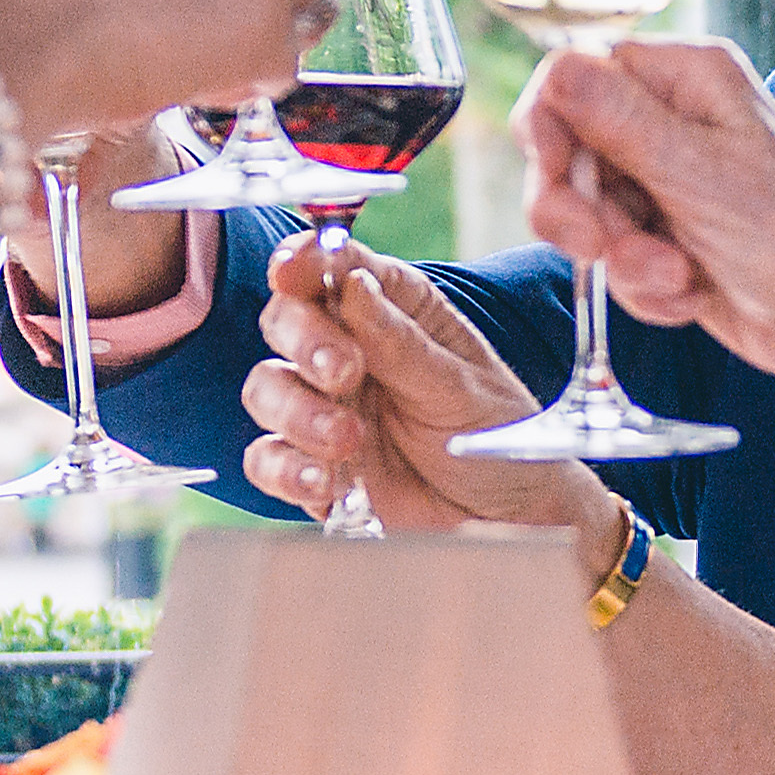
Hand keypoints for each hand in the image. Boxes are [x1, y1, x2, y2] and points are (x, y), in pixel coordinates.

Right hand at [242, 233, 599, 536]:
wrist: (507, 513)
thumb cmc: (493, 433)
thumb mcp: (459, 385)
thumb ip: (401, 342)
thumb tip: (352, 284)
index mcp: (391, 309)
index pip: (333, 267)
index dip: (304, 261)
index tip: (292, 271)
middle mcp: (349, 350)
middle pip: (286, 321)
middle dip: (305, 340)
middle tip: (344, 371)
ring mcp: (324, 408)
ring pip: (268, 388)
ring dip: (298, 411)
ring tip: (349, 440)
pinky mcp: (312, 464)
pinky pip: (268, 459)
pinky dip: (286, 469)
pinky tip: (325, 482)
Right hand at [514, 40, 774, 370]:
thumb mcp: (700, 175)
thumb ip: (619, 121)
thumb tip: (556, 63)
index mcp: (685, 78)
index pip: (572, 77)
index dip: (549, 130)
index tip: (558, 179)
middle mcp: (671, 120)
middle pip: (564, 150)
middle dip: (579, 209)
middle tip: (597, 247)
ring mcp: (666, 181)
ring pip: (585, 213)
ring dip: (621, 258)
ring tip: (677, 276)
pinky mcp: (666, 238)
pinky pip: (613, 260)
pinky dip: (643, 288)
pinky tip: (692, 295)